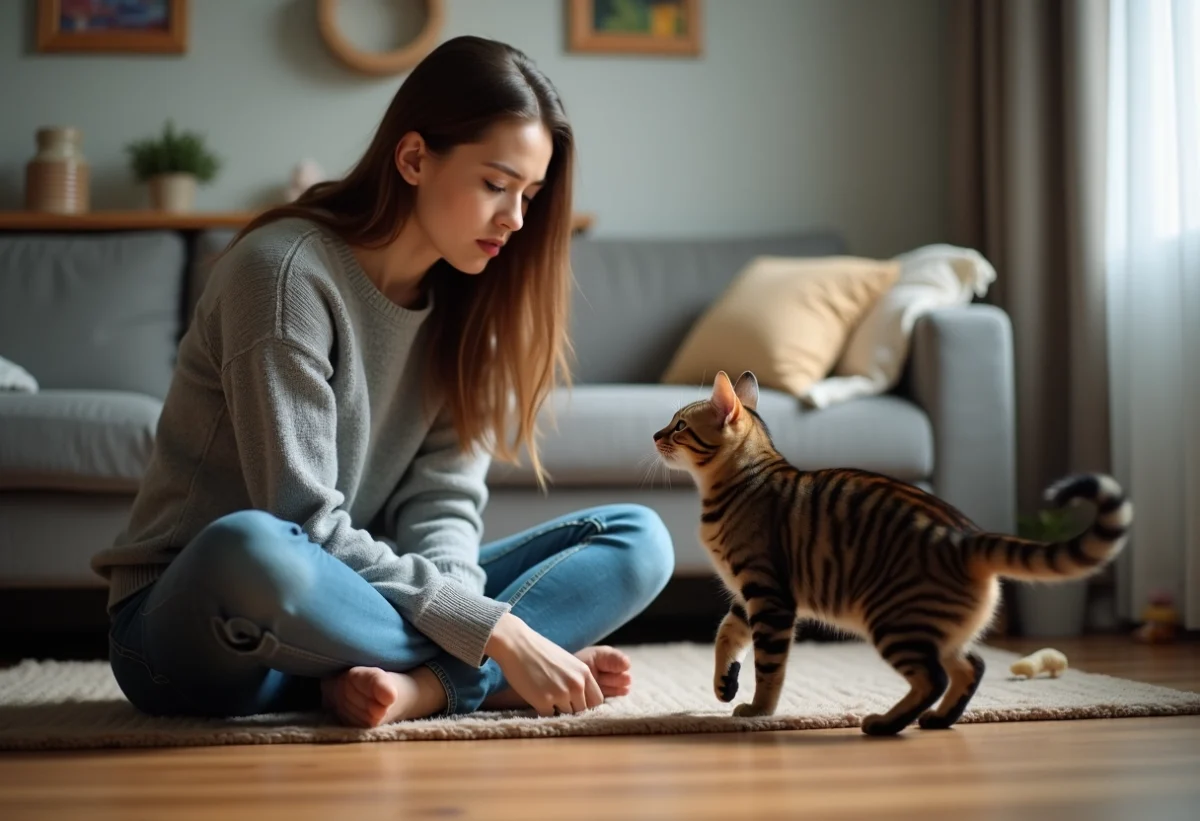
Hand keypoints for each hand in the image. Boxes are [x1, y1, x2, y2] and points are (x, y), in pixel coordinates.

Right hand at [484, 613, 603, 716]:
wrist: (516, 644)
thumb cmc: (540, 651)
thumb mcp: (568, 662)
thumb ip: (577, 679)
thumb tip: (581, 700)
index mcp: (584, 673)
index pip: (597, 701)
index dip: (586, 705)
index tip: (576, 705)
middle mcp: (576, 685)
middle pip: (582, 711)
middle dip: (571, 709)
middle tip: (557, 700)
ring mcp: (561, 694)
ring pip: (565, 715)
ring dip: (556, 709)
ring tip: (544, 694)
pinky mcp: (544, 701)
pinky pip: (548, 716)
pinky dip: (542, 710)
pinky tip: (535, 697)